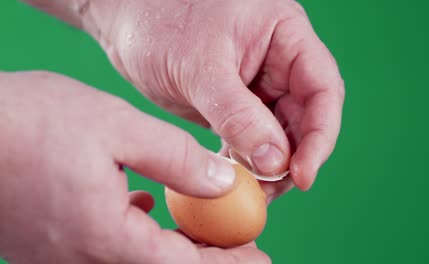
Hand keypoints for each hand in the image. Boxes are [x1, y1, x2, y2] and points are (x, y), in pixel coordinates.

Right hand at [0, 71, 269, 263]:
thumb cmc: (31, 122)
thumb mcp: (116, 127)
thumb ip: (176, 159)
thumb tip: (222, 182)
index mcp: (106, 237)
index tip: (259, 258)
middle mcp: (81, 259)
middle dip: (207, 260)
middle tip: (240, 245)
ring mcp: (59, 256)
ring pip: (135, 261)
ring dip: (174, 248)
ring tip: (202, 228)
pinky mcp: (45, 243)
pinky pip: (105, 250)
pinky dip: (138, 236)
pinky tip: (143, 208)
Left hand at [82, 0, 344, 198]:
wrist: (125, 22)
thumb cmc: (160, 22)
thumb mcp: (200, 67)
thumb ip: (238, 114)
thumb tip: (274, 162)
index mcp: (284, 35)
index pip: (322, 89)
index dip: (320, 135)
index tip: (302, 174)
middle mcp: (278, 61)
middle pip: (305, 117)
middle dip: (291, 158)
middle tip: (270, 191)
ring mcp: (257, 85)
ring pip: (278, 134)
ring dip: (269, 166)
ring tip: (250, 191)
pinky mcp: (234, 106)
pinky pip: (251, 139)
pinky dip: (245, 162)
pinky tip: (233, 178)